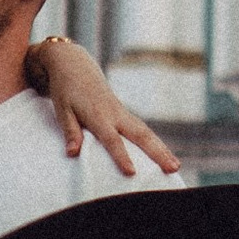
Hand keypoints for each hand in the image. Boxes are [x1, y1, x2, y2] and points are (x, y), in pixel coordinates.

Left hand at [28, 36, 181, 176]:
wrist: (75, 66)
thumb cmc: (66, 90)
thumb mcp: (62, 110)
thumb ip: (70, 131)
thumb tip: (72, 153)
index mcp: (98, 115)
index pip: (112, 139)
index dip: (121, 156)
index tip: (131, 172)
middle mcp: (115, 114)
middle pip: (141, 135)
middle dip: (158, 153)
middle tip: (173, 169)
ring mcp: (122, 113)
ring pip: (146, 132)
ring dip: (162, 149)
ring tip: (176, 166)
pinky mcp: (124, 113)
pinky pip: (142, 129)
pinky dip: (155, 142)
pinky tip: (164, 155)